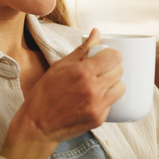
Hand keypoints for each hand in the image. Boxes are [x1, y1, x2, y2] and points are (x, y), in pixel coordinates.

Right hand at [0, 28, 124, 158]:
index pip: (115, 56)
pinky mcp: (99, 119)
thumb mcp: (60, 66)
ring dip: (113, 84)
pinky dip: (106, 99)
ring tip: (99, 84)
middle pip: (119, 71)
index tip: (105, 56)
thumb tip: (96, 33)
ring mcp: (98, 106)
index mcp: (83, 72)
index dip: (111, 54)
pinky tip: (92, 98)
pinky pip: (112, 103)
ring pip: (120, 88)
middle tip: (100, 70)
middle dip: (111, 67)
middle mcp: (93, 89)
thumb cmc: (44, 94)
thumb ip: (82, 49)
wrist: (37, 125)